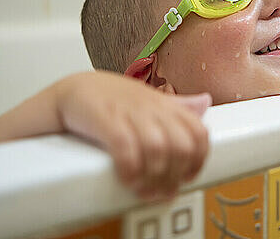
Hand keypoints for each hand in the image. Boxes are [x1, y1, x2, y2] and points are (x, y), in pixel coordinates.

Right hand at [56, 71, 211, 200]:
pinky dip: (130, 169)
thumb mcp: (148, 99)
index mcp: (166, 105)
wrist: (74, 89)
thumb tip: (205, 103)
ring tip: (143, 189)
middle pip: (182, 146)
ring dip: (153, 177)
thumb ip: (177, 106)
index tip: (186, 177)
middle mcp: (151, 107)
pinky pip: (126, 147)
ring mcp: (129, 112)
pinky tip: (127, 178)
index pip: (199, 132)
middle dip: (174, 175)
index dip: (198, 161)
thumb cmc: (111, 98)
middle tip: (162, 189)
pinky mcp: (106, 119)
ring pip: (158, 148)